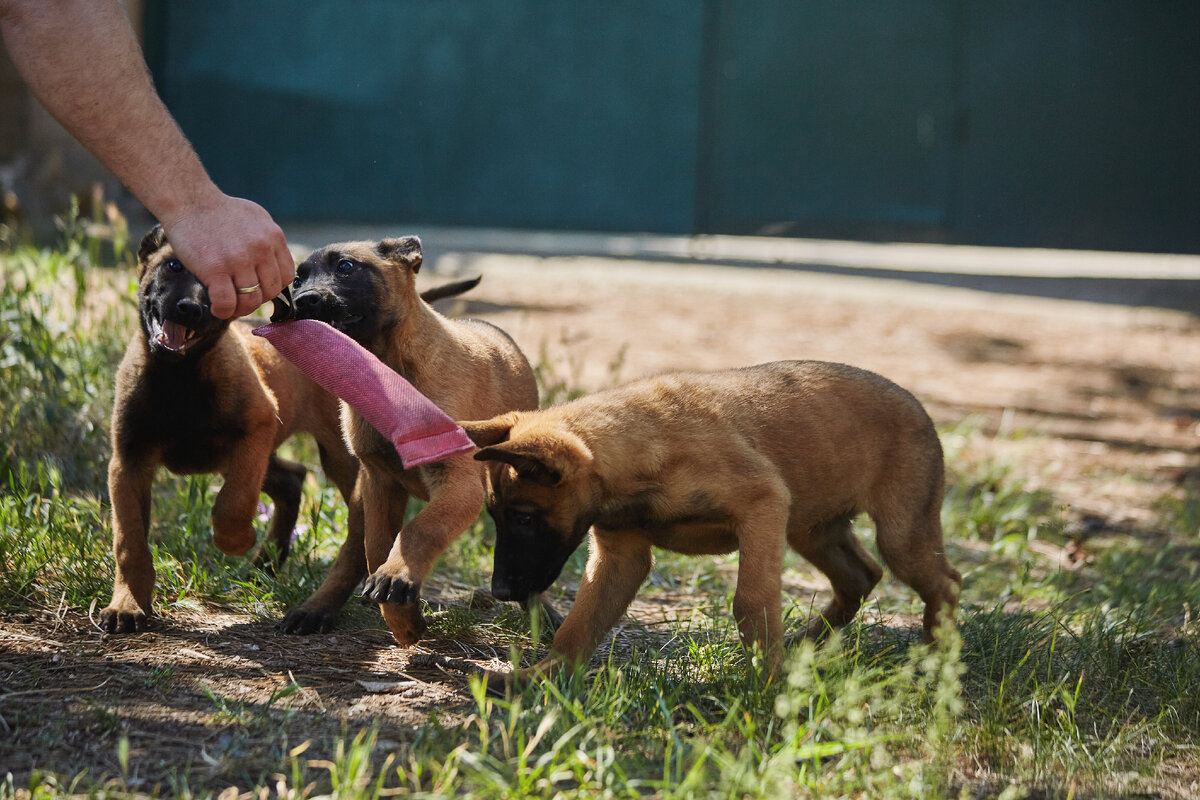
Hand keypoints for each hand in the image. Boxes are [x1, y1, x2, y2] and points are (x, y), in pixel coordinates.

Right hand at [161, 195, 293, 318]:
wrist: (189, 201)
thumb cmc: (220, 212)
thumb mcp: (257, 220)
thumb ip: (269, 242)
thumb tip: (275, 268)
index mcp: (274, 237)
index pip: (286, 276)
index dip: (272, 288)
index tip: (258, 289)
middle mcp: (261, 249)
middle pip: (270, 292)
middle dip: (256, 300)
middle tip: (241, 299)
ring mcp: (239, 260)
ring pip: (250, 301)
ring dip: (239, 309)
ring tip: (228, 305)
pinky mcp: (216, 269)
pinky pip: (227, 303)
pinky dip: (223, 311)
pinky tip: (217, 308)